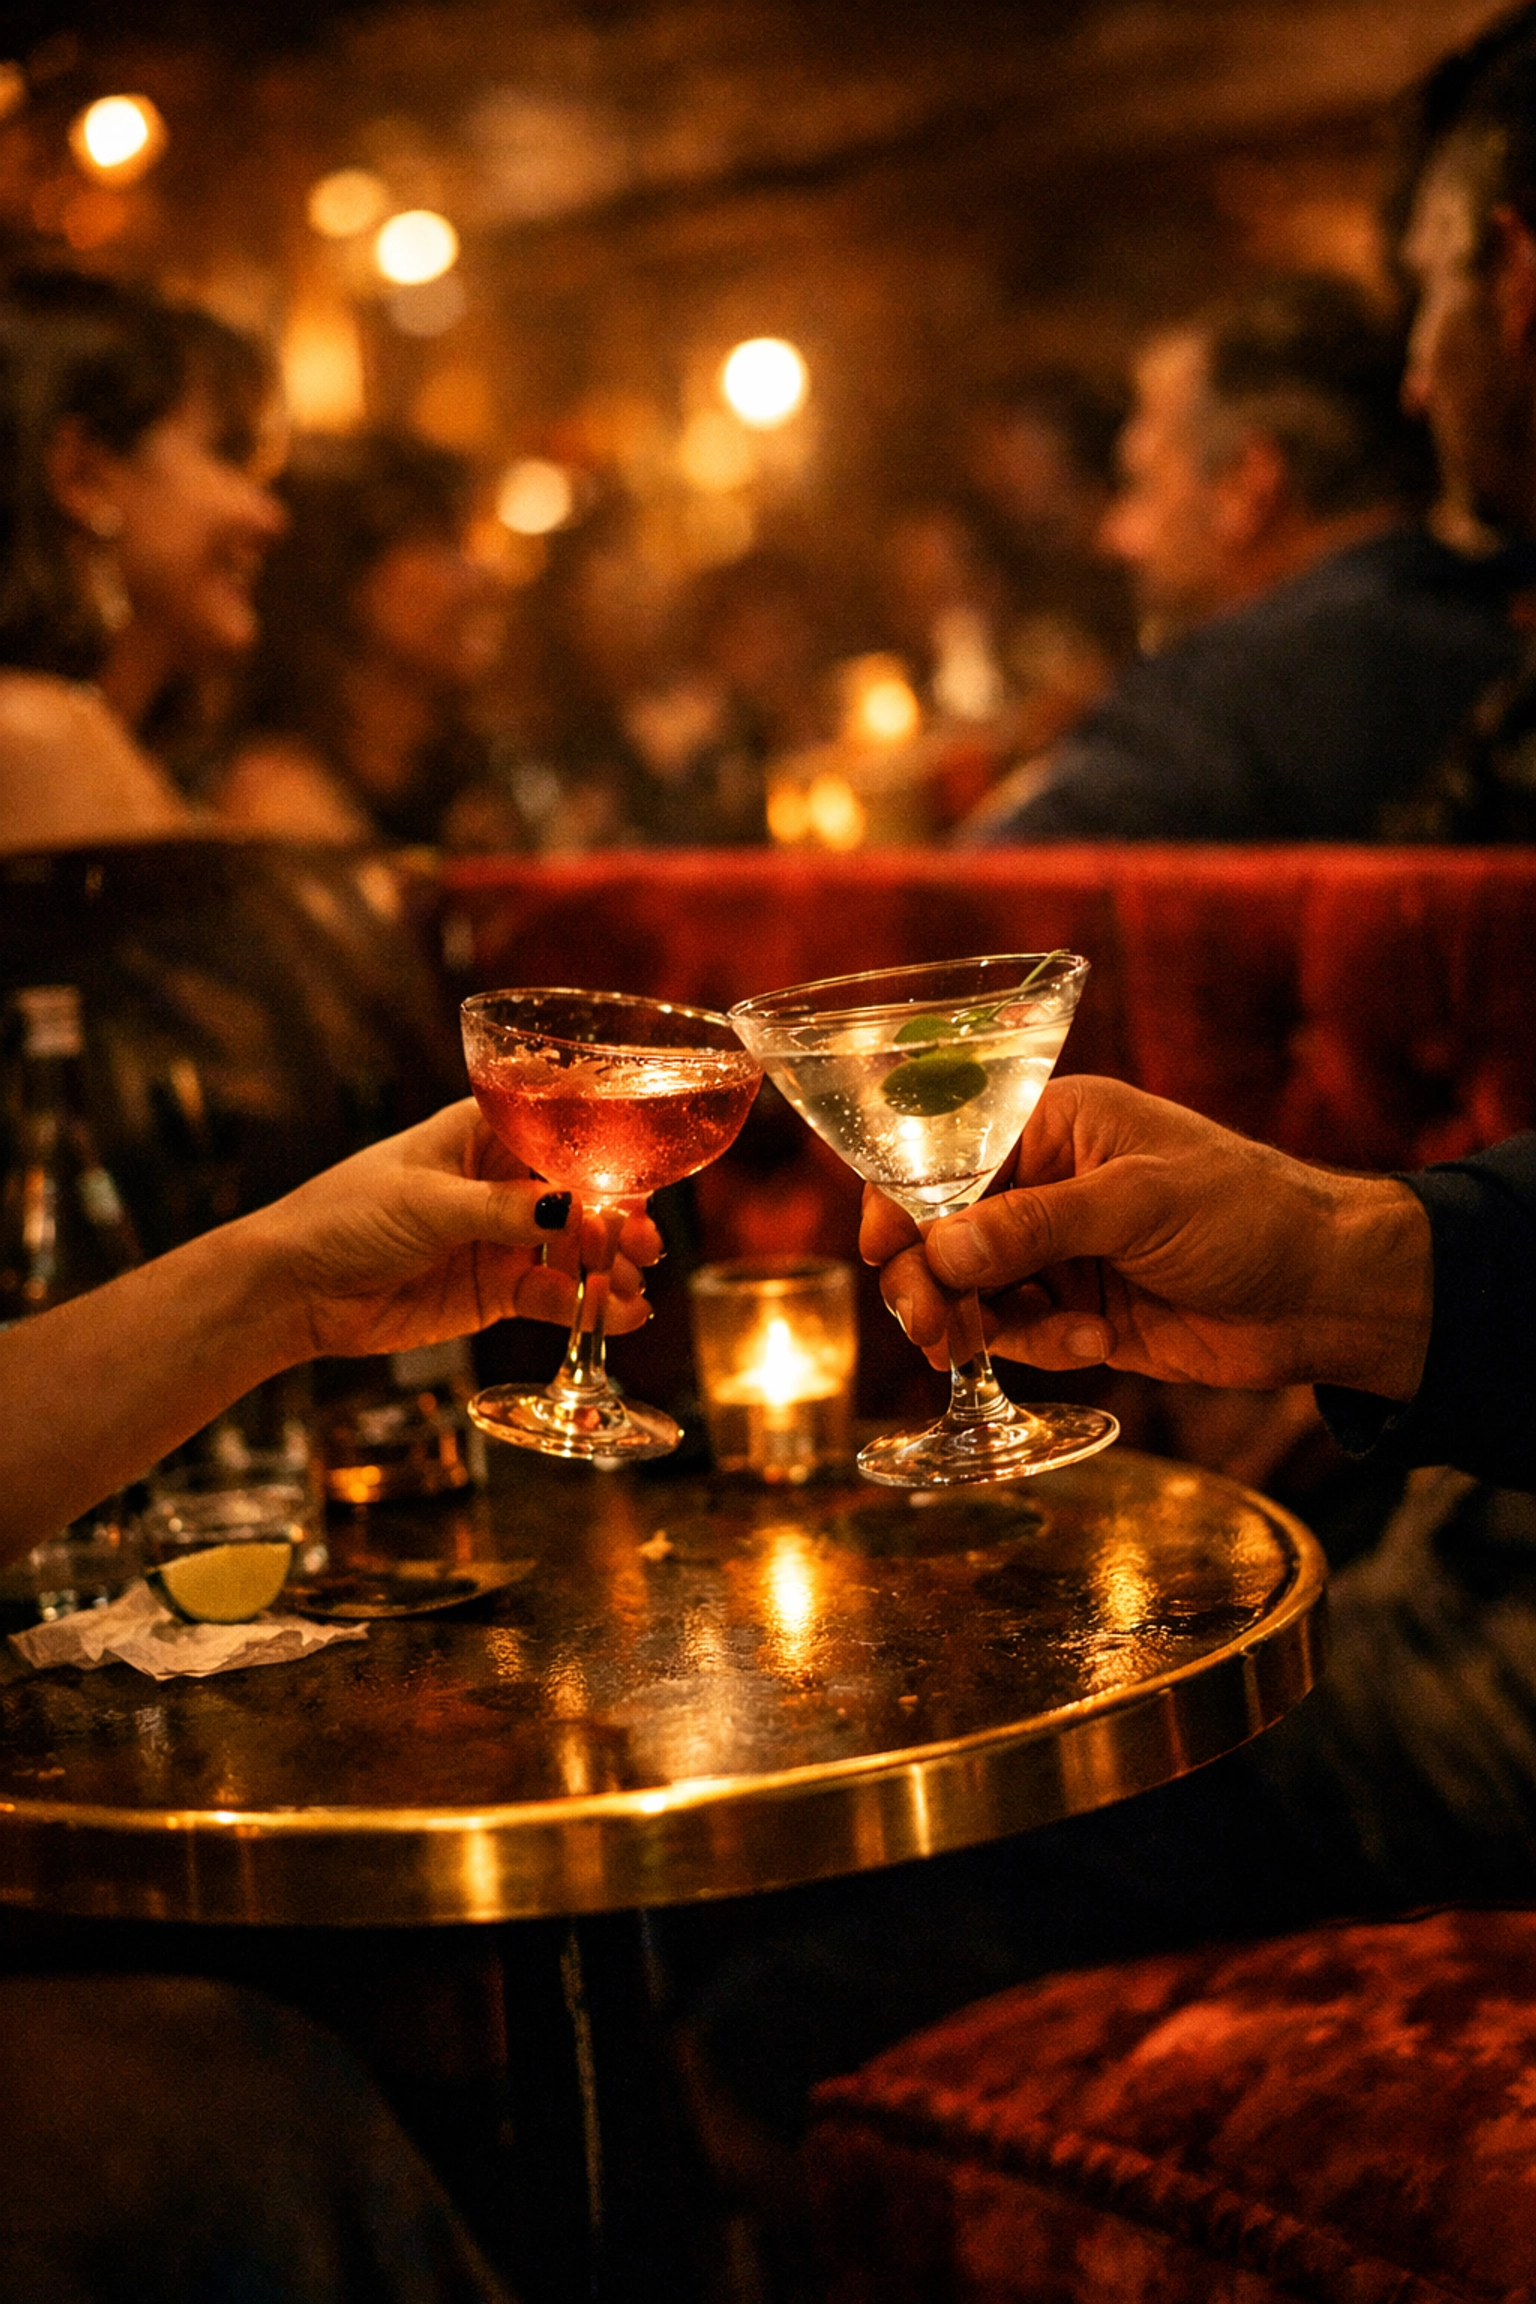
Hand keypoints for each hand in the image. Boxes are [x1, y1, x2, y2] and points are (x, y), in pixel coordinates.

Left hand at [249, 1100, 663, 1361]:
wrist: (295, 1289)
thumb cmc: (344, 1216)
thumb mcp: (428, 1203)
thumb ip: (503, 1210)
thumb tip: (571, 1209)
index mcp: (483, 1132)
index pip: (562, 1131)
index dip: (607, 1155)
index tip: (640, 1180)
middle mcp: (503, 1181)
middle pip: (583, 1194)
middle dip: (620, 1217)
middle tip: (643, 1244)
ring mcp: (505, 1238)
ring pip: (576, 1249)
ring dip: (610, 1267)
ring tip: (632, 1287)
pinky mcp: (498, 1290)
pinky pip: (556, 1296)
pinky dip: (588, 1307)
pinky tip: (618, 1316)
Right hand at [861, 1075, 1431, 1399]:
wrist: (1326, 1294)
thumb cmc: (1247, 1212)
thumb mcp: (1137, 1203)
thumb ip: (1032, 1226)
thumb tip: (936, 1253)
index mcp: (1052, 1124)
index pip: (944, 1154)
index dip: (900, 1200)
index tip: (881, 1250)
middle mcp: (1043, 1184)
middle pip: (943, 1230)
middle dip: (928, 1278)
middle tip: (931, 1327)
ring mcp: (1058, 1251)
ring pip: (970, 1289)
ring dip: (976, 1321)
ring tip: (988, 1347)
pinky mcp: (1078, 1311)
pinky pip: (1018, 1332)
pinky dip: (1040, 1345)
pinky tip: (1094, 1342)